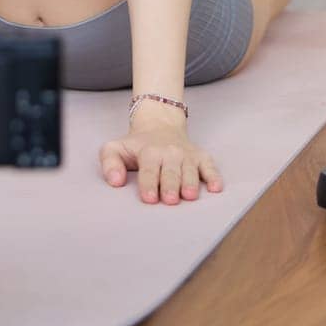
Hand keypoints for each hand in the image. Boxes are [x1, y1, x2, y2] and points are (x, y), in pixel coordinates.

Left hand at [99, 120, 223, 204]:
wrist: (159, 125)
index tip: (148, 198)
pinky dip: (214, 176)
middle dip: (170, 185)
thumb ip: (109, 163)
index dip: (148, 184)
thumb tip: (115, 181)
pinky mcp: (201, 157)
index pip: (149, 170)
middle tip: (169, 200)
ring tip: (190, 195)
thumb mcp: (115, 148)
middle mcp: (170, 152)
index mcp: (149, 151)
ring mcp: (187, 155)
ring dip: (191, 182)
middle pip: (171, 171)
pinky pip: (210, 166)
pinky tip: (216, 187)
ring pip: (190, 170)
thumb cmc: (136, 145)